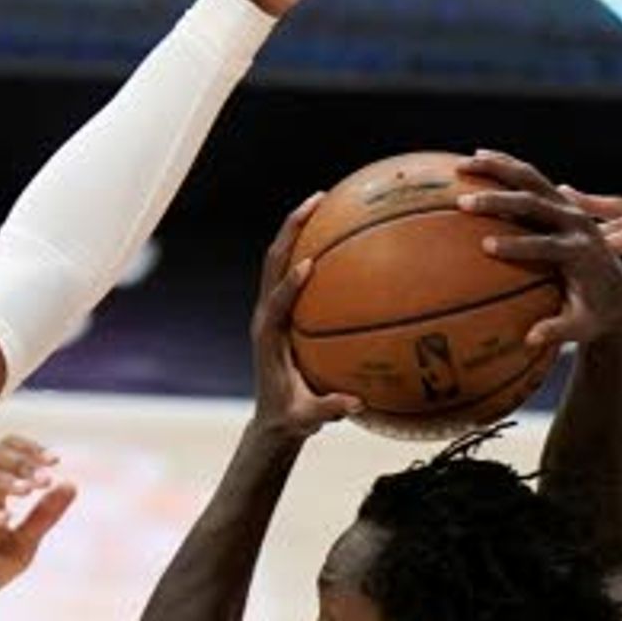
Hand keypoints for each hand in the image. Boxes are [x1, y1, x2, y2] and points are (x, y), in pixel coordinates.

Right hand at [0, 437, 76, 618]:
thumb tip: (71, 484)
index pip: (3, 451)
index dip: (28, 449)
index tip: (55, 460)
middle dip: (18, 463)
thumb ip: (42, 518)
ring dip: (0, 481)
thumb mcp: (20, 546)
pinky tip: (4, 520)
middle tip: (44, 478)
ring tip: (27, 491)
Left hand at [251, 195, 365, 435]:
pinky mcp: (281, 309)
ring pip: (279, 258)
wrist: (273, 420)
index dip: (290, 285)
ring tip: (323, 201)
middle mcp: (265, 316)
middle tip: (317, 201)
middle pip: (273, 262)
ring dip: (297, 228)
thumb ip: (328, 410)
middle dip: (292, 229)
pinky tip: (335, 232)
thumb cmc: (291, 419)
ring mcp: (271, 309)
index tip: (308, 263)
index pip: (277, 304)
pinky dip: (309, 245)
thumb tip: (355, 403)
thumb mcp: (308, 418)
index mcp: (268, 338)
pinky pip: (293, 270)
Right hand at [455, 150, 621, 353]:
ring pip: (532, 179)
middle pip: (535, 204)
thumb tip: (530, 340)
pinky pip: (531, 177)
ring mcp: (569, 206)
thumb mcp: (581, 327)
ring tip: (463, 164)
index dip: (518, 246)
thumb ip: (558, 330)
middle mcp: (577, 223)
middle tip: (464, 203)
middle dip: (499, 202)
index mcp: (582, 253)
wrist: (618, 289)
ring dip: (497, 169)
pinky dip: (505, 166)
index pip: (547, 246)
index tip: (487, 246)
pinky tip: (477, 157)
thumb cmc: (594, 315)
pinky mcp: (561, 199)